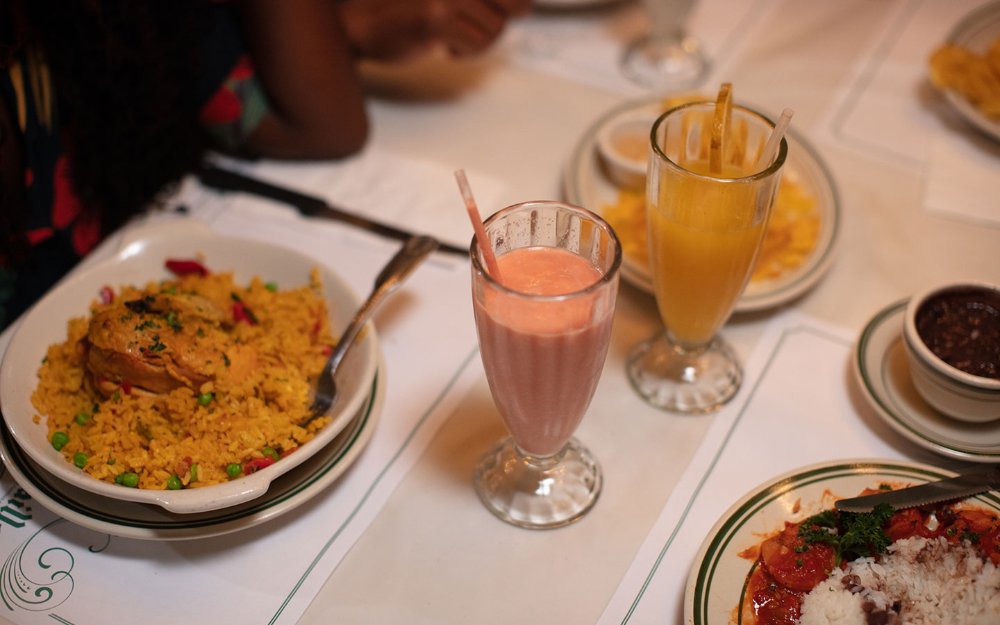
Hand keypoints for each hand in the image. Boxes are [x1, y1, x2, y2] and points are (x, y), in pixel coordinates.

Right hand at [339, 0, 531, 60]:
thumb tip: (526, 3)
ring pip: (497, 29)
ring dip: (478, 41)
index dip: (516, 4)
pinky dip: (465, 53)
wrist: (358, 22)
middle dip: (502, 20)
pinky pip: (478, 44)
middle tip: (477, 24)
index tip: (505, 11)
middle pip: (518, 4)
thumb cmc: (403, 6)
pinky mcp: (438, 17)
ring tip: (452, 35)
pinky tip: (444, 46)